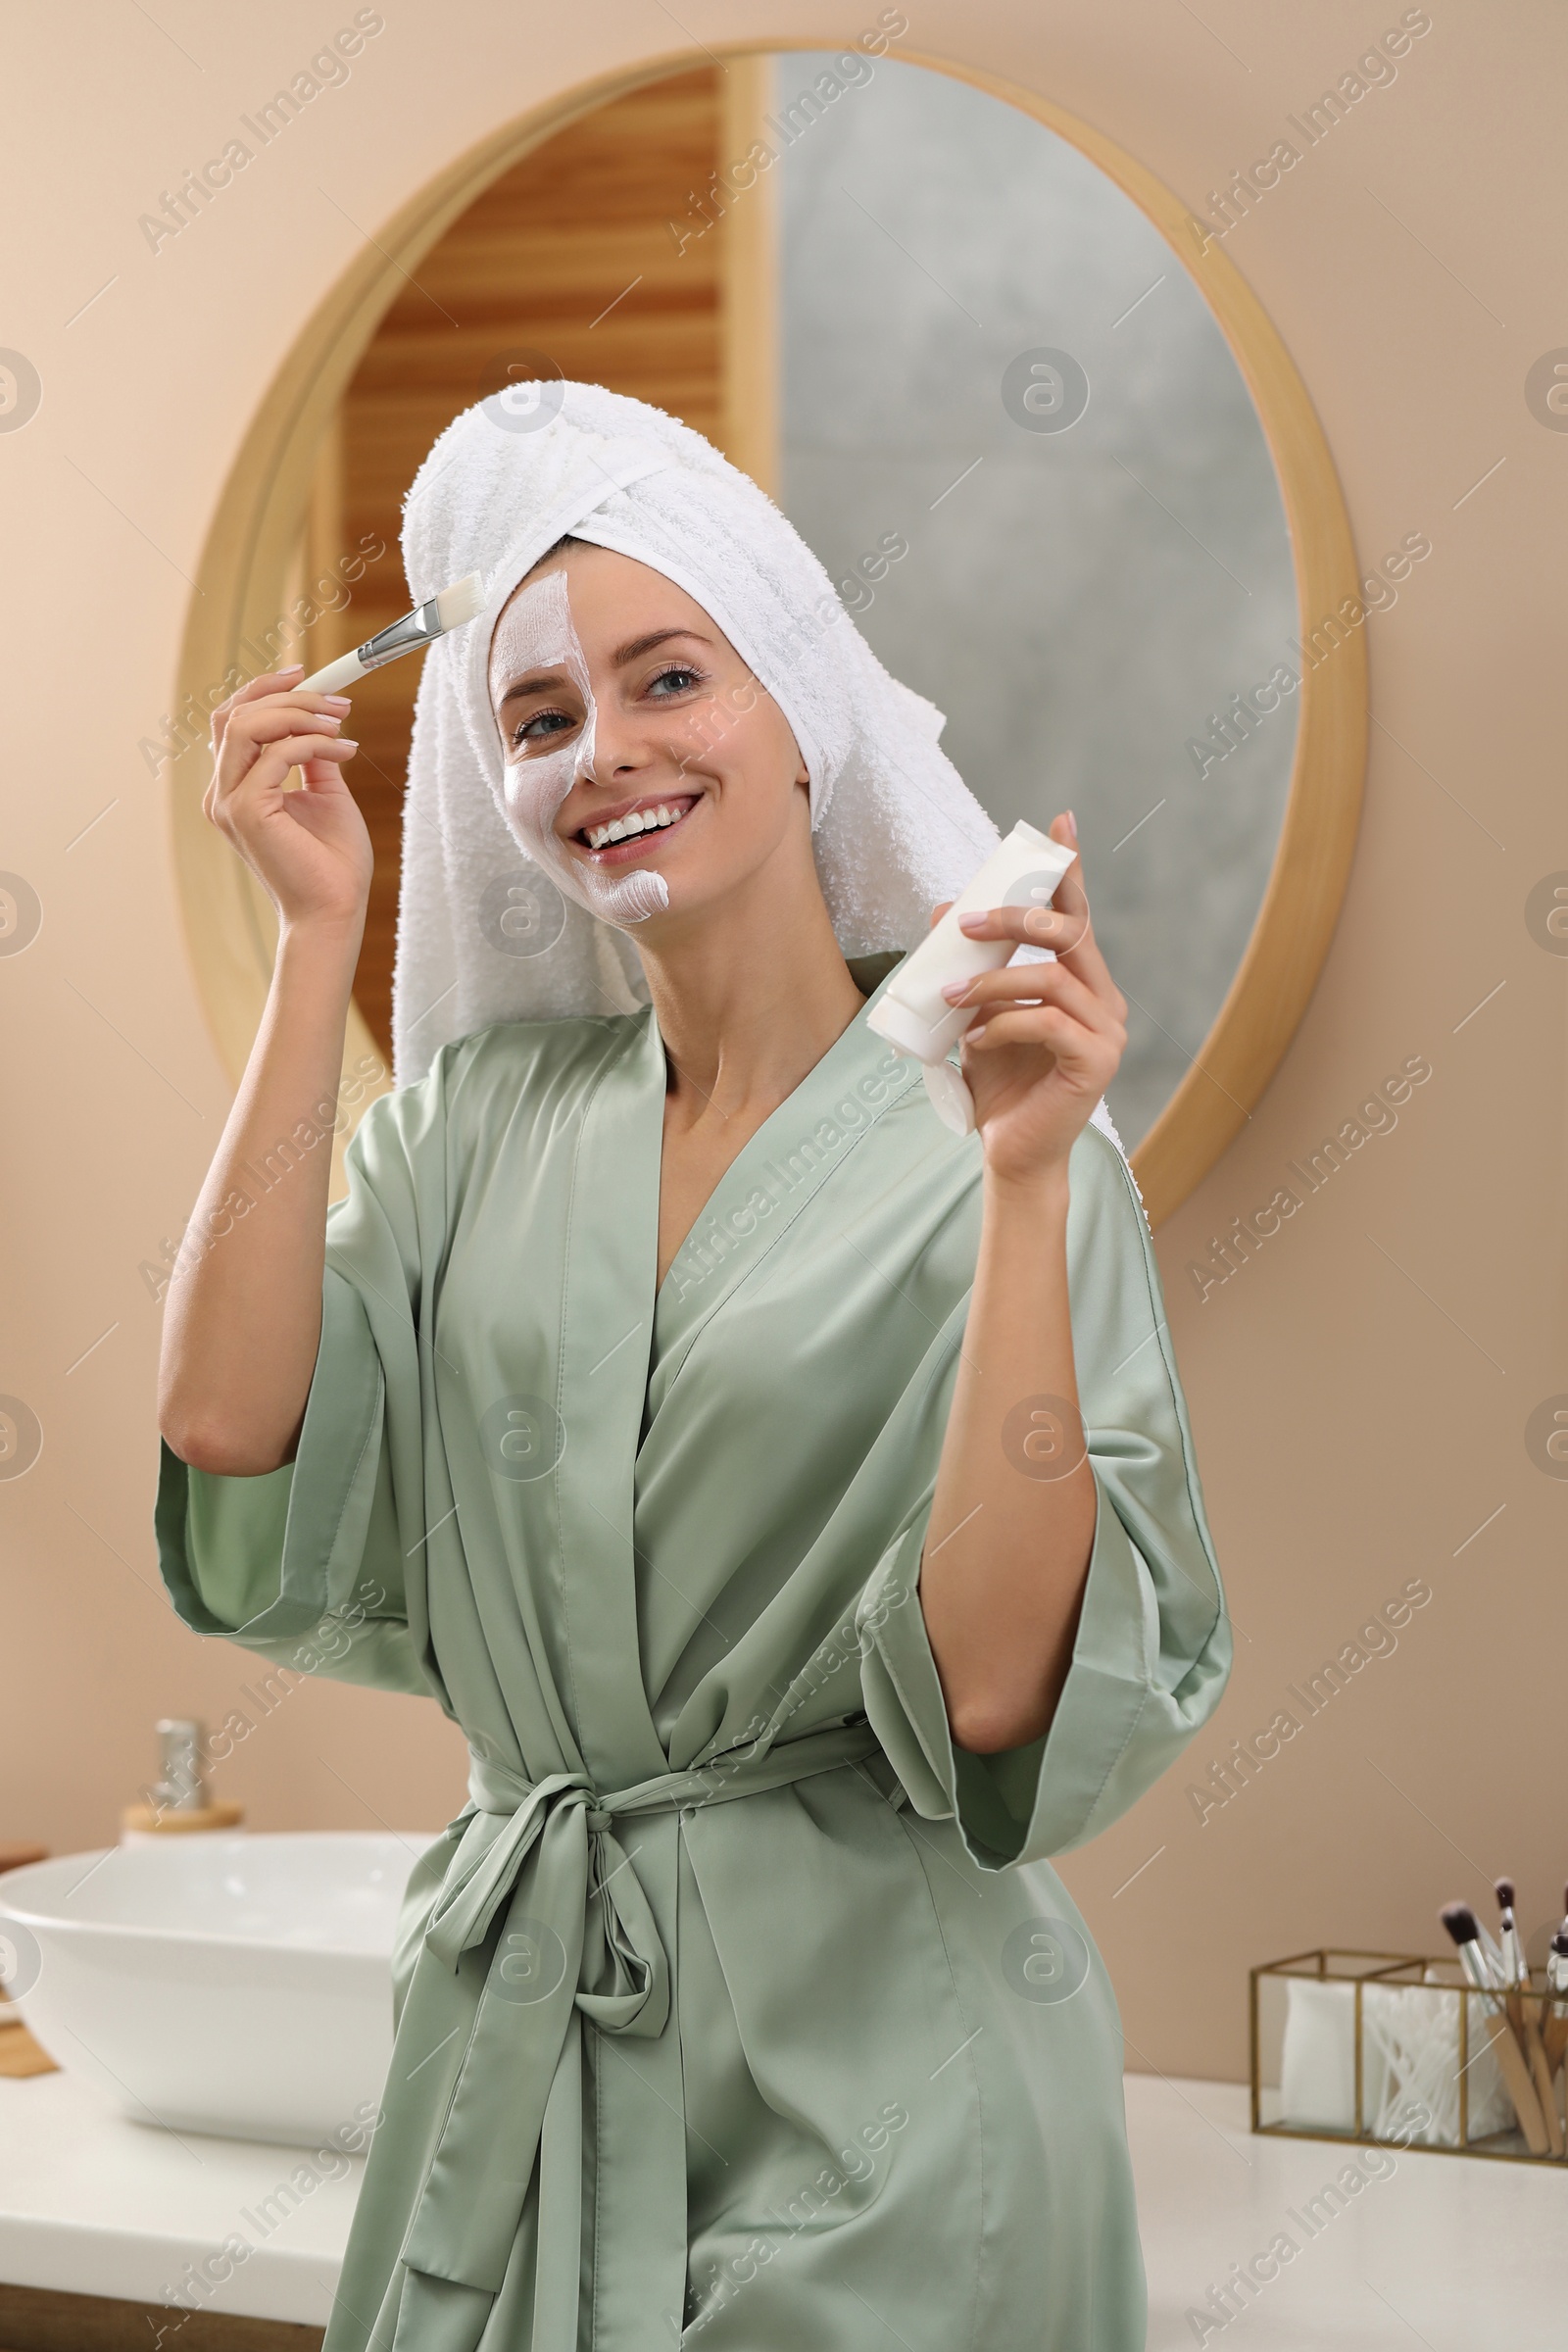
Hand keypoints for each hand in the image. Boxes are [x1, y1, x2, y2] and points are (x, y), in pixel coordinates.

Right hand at [203, 666, 372, 934]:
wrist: (335, 911)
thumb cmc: (332, 864)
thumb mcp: (325, 795)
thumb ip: (312, 758)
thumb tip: (319, 720)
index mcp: (234, 790)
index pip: (233, 721)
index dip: (265, 691)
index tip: (306, 675)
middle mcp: (222, 794)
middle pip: (234, 714)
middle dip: (287, 695)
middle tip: (336, 700)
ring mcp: (228, 802)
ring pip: (248, 725)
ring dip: (299, 713)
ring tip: (340, 723)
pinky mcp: (246, 811)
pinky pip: (276, 754)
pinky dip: (313, 743)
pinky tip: (345, 751)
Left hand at [931, 812, 1125, 1188]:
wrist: (1011, 1152)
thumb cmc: (999, 1083)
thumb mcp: (975, 1013)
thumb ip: (969, 966)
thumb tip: (944, 909)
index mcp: (1084, 983)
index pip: (1077, 915)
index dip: (1070, 868)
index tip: (1059, 821)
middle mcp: (1106, 1001)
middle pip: (1069, 933)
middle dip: (1015, 917)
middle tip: (964, 922)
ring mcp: (1108, 1032)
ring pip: (1051, 978)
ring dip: (992, 979)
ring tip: (951, 993)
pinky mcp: (1097, 1063)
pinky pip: (1047, 1022)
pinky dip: (1003, 1023)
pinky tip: (974, 1038)